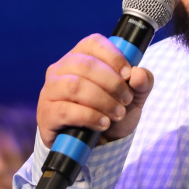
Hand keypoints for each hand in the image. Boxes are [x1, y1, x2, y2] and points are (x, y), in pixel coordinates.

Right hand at [37, 35, 154, 147]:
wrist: (98, 145)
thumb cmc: (111, 112)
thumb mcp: (134, 97)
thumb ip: (142, 83)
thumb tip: (139, 74)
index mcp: (81, 56)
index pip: (93, 43)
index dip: (113, 56)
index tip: (128, 74)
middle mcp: (61, 69)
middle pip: (85, 65)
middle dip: (112, 83)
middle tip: (126, 100)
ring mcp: (50, 90)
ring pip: (75, 86)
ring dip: (102, 100)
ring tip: (117, 113)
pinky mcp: (46, 113)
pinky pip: (65, 110)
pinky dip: (89, 117)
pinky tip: (103, 124)